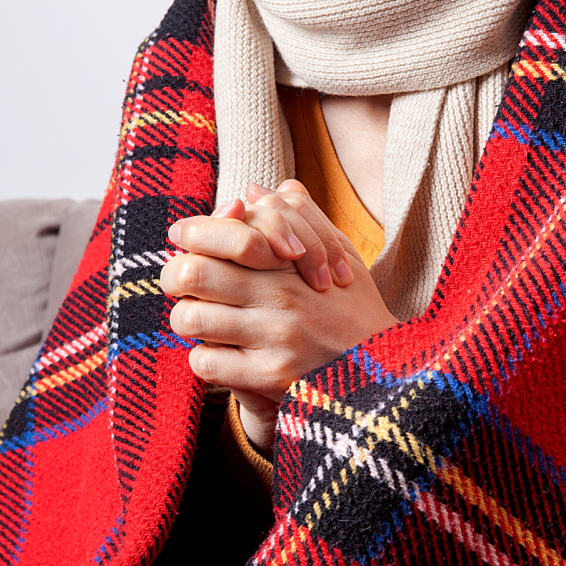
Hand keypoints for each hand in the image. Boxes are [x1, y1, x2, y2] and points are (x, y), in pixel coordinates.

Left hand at [160, 180, 397, 451]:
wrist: (388, 374)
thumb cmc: (358, 310)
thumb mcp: (341, 254)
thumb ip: (300, 218)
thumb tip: (255, 190)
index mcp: (293, 260)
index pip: (221, 232)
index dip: (192, 234)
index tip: (186, 241)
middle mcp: (280, 295)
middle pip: (190, 272)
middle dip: (177, 277)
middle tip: (189, 287)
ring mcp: (274, 337)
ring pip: (189, 318)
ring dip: (191, 320)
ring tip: (208, 322)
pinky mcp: (269, 376)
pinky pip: (204, 361)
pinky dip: (206, 358)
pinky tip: (226, 355)